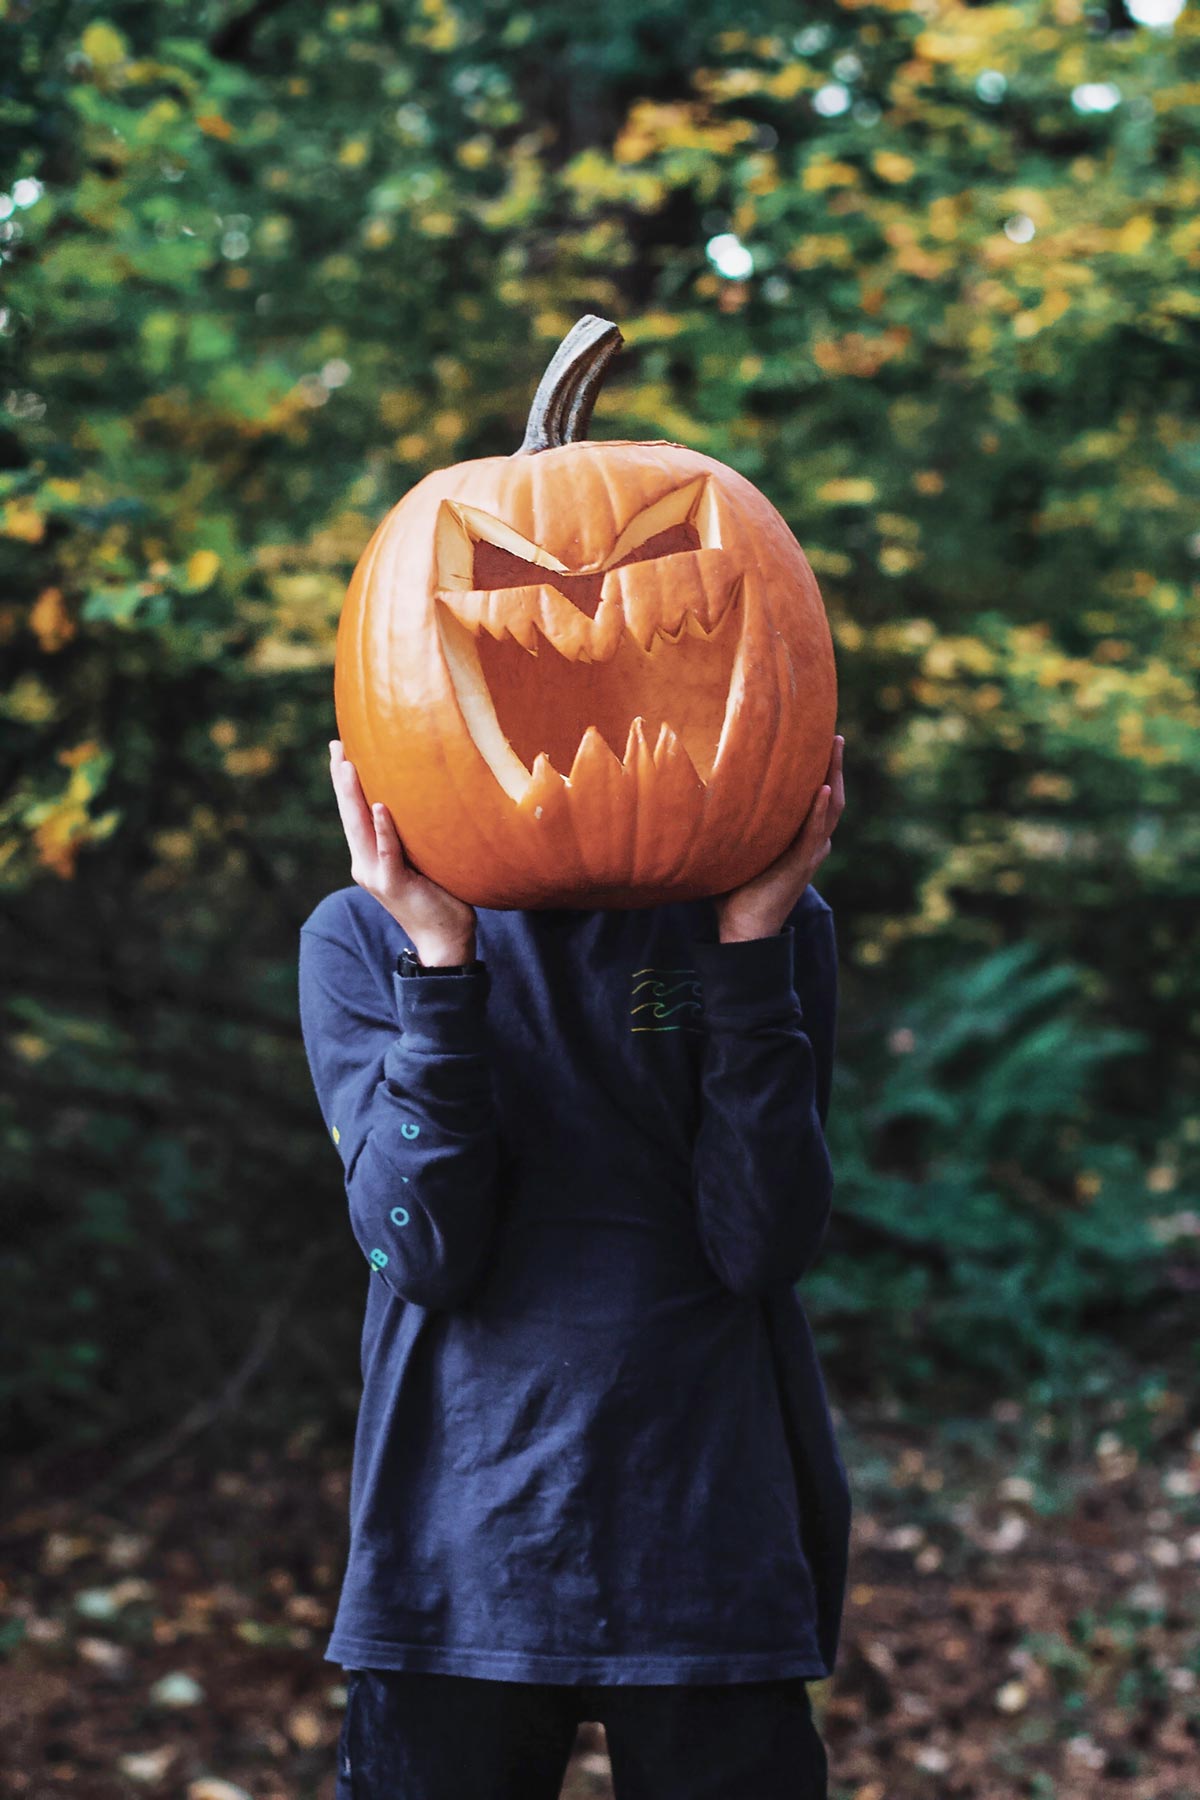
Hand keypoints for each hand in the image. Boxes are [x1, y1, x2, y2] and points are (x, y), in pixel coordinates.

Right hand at [329, 741, 476, 965]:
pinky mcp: (393, 884)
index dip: (345, 782)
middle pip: (350, 814)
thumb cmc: (441, 896)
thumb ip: (417, 834)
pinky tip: (380, 806)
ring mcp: (376, 875)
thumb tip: (433, 795)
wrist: (444, 941)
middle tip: (336, 745)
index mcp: (370, 857)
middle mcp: (365, 863)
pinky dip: (383, 829)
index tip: (340, 749)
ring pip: (360, 828)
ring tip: (346, 765)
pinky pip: (387, 851)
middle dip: (341, 779)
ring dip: (353, 795)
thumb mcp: (425, 858)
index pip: (355, 812)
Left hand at [713, 735, 844, 943]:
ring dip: (834, 776)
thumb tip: (697, 794)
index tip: (817, 740)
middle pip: (830, 795)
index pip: (816, 796)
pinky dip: (819, 810)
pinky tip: (823, 788)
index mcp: (799, 838)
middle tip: (833, 733)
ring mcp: (809, 853)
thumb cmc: (734, 891)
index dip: (820, 769)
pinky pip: (814, 833)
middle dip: (833, 764)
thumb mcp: (736, 848)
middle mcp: (811, 842)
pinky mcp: (801, 864)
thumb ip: (730, 824)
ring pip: (830, 808)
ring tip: (834, 747)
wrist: (743, 929)